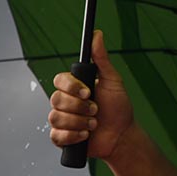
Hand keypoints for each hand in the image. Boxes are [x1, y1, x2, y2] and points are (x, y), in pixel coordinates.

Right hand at [48, 30, 134, 159]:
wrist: (121, 136)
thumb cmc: (118, 109)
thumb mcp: (112, 81)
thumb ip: (101, 59)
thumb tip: (97, 36)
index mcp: (74, 88)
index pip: (59, 81)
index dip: (71, 87)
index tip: (88, 92)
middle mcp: (65, 103)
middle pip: (55, 99)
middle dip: (79, 107)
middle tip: (95, 110)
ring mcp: (62, 121)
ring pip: (55, 117)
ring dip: (78, 122)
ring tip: (93, 124)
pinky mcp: (61, 138)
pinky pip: (56, 135)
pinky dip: (73, 135)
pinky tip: (85, 135)